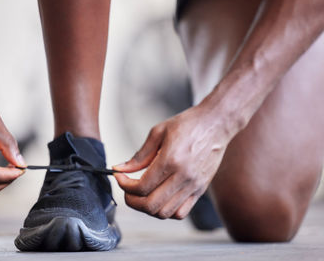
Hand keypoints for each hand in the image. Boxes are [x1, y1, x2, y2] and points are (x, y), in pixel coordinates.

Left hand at [114, 105, 230, 218]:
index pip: (141, 186)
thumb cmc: (188, 124)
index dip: (125, 185)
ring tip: (142, 194)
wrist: (216, 124)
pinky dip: (166, 211)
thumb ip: (139, 155)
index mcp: (171, 160)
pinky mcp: (200, 190)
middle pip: (151, 205)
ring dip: (147, 207)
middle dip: (132, 200)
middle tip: (127, 189)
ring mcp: (194, 186)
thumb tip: (120, 169)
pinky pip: (180, 213)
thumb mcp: (158, 133)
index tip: (120, 177)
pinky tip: (159, 197)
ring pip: (164, 213)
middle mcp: (184, 177)